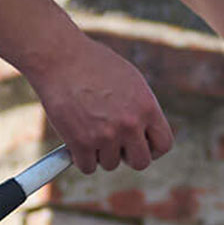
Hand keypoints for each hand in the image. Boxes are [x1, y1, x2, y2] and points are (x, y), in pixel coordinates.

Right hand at [29, 38, 174, 173]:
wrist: (60, 57)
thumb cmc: (93, 64)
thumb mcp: (130, 81)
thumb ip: (141, 108)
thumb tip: (145, 132)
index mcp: (147, 107)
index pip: (163, 144)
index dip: (152, 148)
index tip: (142, 146)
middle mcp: (130, 124)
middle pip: (140, 162)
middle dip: (128, 156)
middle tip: (116, 144)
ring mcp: (105, 135)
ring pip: (110, 164)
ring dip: (100, 153)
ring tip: (90, 129)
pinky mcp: (81, 142)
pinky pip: (87, 166)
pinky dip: (80, 158)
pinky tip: (76, 138)